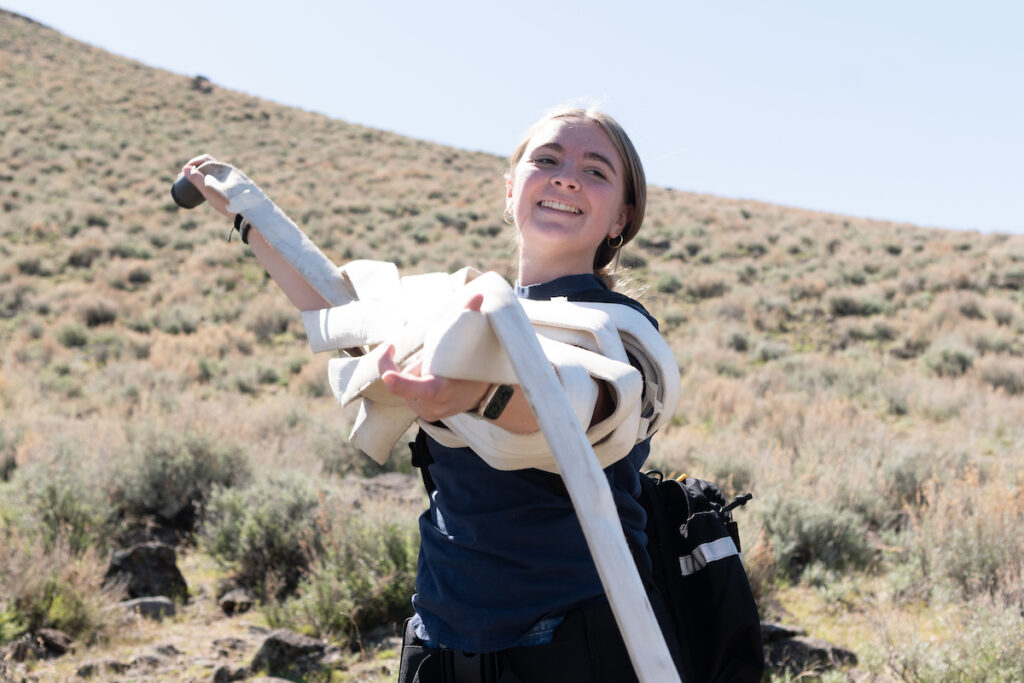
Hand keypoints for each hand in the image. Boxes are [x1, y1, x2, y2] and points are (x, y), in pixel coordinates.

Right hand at [181, 154, 234, 218]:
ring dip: (204, 174)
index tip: (184, 172)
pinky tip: (208, 187)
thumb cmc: (226, 202)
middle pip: (210, 165)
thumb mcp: (208, 190)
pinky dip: (211, 179)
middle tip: (187, 178)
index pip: (205, 159)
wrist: (246, 213)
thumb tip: (186, 169)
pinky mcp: (236, 186)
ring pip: (215, 172)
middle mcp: (229, 171)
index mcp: (222, 168)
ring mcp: (234, 178)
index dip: (192, 163)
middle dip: (197, 169)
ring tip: (196, 183)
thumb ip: (197, 179)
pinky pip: (221, 179)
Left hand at [378, 294, 489, 421]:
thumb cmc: (478, 365)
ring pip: (409, 385)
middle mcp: (431, 406)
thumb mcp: (474, 345)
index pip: (412, 388)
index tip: (387, 366)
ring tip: (441, 372)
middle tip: (433, 359)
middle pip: (408, 377)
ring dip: (418, 374)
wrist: (489, 396)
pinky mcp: (425, 415)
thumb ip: (470, 319)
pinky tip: (436, 380)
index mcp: (441, 390)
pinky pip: (411, 393)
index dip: (396, 378)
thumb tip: (478, 295)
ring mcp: (428, 413)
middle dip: (417, 364)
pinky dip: (418, 382)